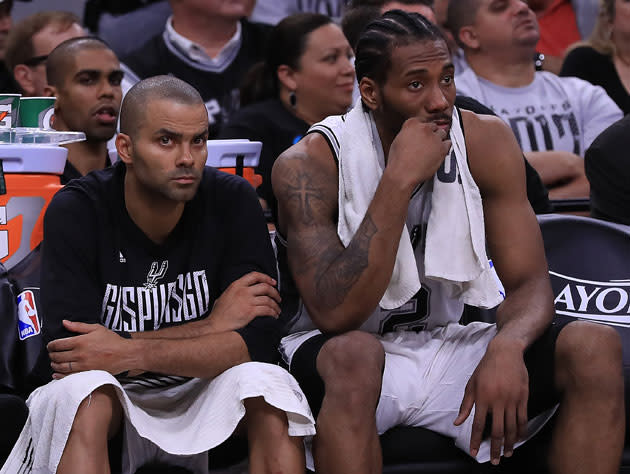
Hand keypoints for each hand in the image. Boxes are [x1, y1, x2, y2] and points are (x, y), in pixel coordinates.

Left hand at [47, 320, 131, 378]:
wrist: (125, 354)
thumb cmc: (113, 341)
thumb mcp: (97, 328)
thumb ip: (79, 326)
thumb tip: (65, 323)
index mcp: (80, 341)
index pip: (58, 344)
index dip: (51, 345)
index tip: (50, 345)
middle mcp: (79, 354)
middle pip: (57, 356)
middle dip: (52, 355)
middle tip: (52, 353)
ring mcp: (82, 365)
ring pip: (61, 367)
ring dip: (54, 365)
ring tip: (54, 362)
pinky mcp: (86, 374)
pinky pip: (69, 376)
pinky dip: (60, 376)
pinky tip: (57, 374)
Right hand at [209, 272, 280, 331]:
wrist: (215, 325)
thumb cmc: (218, 314)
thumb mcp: (224, 296)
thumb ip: (234, 291)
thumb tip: (241, 291)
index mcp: (236, 285)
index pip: (255, 275)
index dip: (266, 278)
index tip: (272, 282)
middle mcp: (243, 291)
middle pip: (265, 287)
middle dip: (275, 292)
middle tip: (278, 298)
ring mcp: (247, 301)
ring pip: (268, 299)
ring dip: (275, 305)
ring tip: (277, 310)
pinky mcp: (250, 312)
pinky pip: (267, 310)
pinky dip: (273, 312)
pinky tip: (274, 316)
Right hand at [386, 118, 451, 189]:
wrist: (403, 173)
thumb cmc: (398, 160)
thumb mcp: (398, 140)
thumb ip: (408, 134)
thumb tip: (413, 135)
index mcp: (411, 124)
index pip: (421, 121)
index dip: (422, 129)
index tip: (422, 134)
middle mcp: (424, 128)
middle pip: (433, 126)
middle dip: (431, 133)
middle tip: (427, 143)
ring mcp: (435, 138)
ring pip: (442, 133)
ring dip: (438, 139)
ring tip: (433, 149)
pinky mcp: (442, 148)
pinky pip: (448, 144)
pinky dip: (444, 147)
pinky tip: (438, 153)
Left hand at [453, 337, 528, 464]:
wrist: (505, 352)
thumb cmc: (486, 368)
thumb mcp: (471, 384)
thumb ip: (465, 405)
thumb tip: (457, 422)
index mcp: (482, 398)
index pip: (477, 424)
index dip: (475, 440)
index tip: (473, 452)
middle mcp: (497, 401)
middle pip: (496, 431)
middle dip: (495, 448)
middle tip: (494, 460)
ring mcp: (512, 400)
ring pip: (511, 428)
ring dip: (509, 444)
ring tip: (506, 454)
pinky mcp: (523, 398)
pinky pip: (523, 419)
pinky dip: (521, 432)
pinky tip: (518, 439)